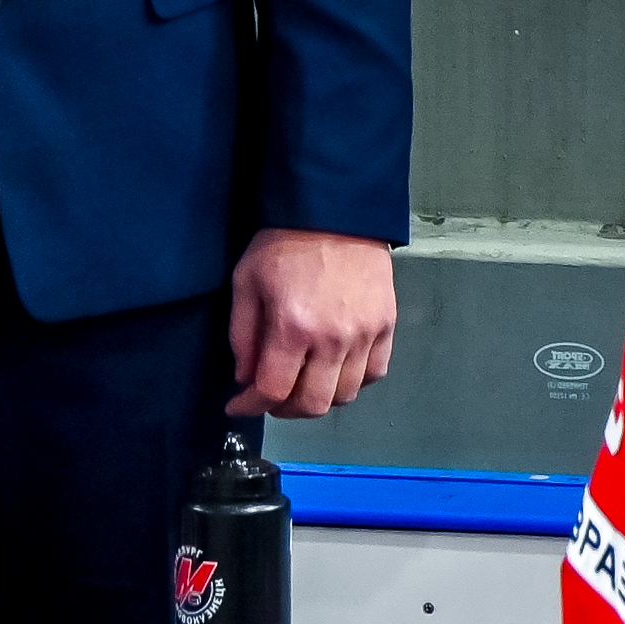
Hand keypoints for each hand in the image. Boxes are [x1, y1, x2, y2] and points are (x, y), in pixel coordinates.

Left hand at [229, 227, 394, 418]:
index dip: (251, 406)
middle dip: (284, 410)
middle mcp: (333, 338)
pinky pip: (374, 374)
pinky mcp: (386, 326)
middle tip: (270, 399)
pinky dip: (352, 382)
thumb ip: (242, 335)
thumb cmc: (284, 243)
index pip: (272, 391)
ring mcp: (364, 335)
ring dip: (318, 398)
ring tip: (301, 384)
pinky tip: (333, 371)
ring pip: (345, 395)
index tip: (238, 405)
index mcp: (292, 327)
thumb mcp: (245, 283)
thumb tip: (245, 377)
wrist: (335, 212)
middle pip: (312, 404)